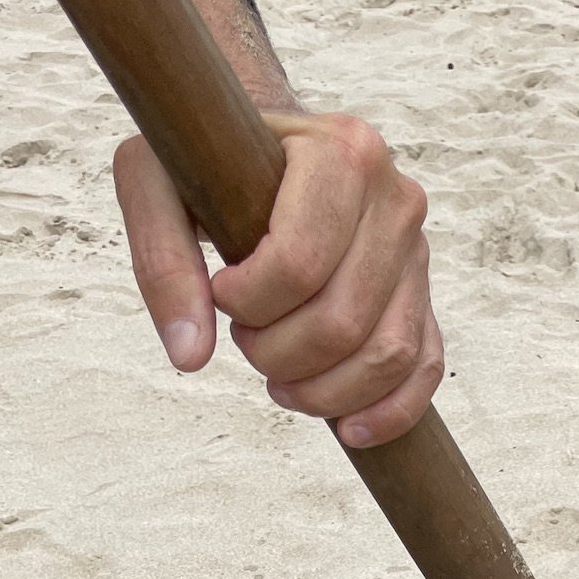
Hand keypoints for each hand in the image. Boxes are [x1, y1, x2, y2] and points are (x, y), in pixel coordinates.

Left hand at [115, 109, 444, 447]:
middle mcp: (395, 199)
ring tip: (277, 376)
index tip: (222, 292)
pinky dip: (388, 412)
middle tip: (243, 337)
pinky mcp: (422, 295)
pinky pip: (423, 368)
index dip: (250, 304)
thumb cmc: (210, 162)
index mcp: (343, 152)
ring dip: (322, 391)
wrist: (266, 149)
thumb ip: (162, 262)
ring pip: (387, 355)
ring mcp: (416, 252)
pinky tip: (345, 428)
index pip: (300, 266)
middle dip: (278, 354)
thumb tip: (191, 356)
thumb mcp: (155, 182)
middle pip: (343, 321)